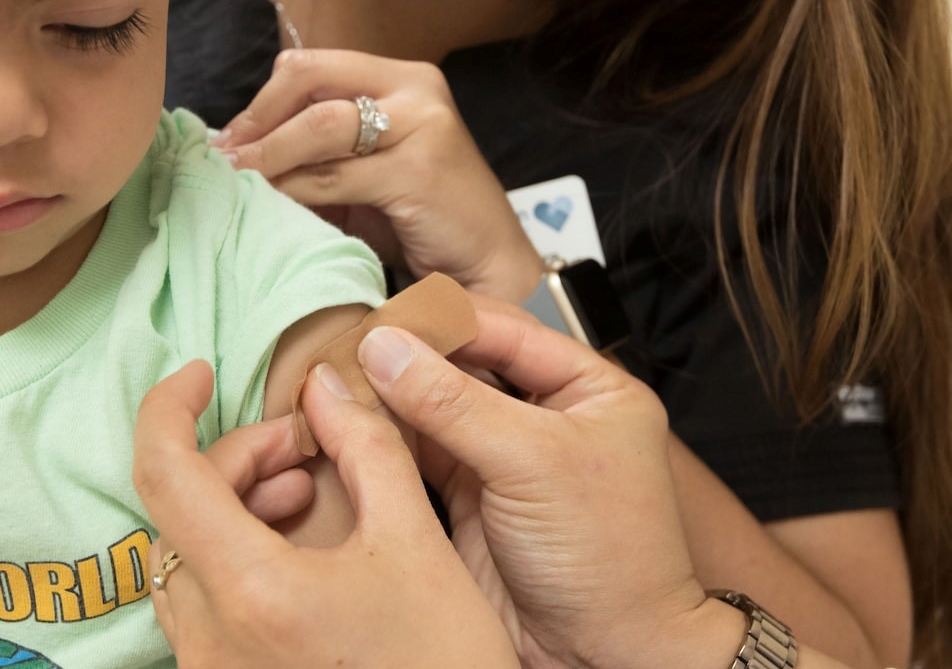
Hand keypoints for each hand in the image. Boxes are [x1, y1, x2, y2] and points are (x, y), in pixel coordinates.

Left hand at [131, 360, 516, 668]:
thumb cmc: (445, 667)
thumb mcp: (417, 543)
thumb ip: (367, 448)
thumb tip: (327, 386)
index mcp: (253, 593)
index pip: (164, 474)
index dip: (168, 408)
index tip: (197, 374)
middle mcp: (211, 641)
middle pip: (178, 513)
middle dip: (236, 460)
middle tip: (305, 450)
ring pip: (184, 559)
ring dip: (234, 509)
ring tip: (307, 495)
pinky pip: (200, 605)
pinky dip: (234, 558)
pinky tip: (295, 552)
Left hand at [216, 48, 543, 301]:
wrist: (487, 264)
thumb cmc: (421, 219)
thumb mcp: (364, 172)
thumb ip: (318, 151)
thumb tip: (237, 150)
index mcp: (401, 77)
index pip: (311, 66)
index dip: (262, 101)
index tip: (230, 139)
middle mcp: (415, 87)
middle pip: (309, 81)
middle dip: (257, 121)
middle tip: (224, 159)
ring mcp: (422, 124)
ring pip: (318, 126)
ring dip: (267, 156)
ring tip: (236, 181)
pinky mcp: (420, 169)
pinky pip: (333, 176)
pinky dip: (293, 189)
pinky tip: (272, 205)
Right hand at [356, 302, 723, 668]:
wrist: (607, 655)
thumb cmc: (612, 561)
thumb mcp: (533, 462)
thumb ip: (455, 402)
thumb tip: (388, 348)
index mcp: (591, 389)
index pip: (506, 330)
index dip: (443, 321)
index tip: (383, 317)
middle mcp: (549, 417)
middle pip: (466, 366)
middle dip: (409, 358)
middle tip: (350, 347)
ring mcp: (508, 460)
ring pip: (436, 410)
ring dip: (390, 399)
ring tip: (339, 381)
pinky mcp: (473, 501)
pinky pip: (421, 456)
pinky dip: (386, 442)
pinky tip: (351, 425)